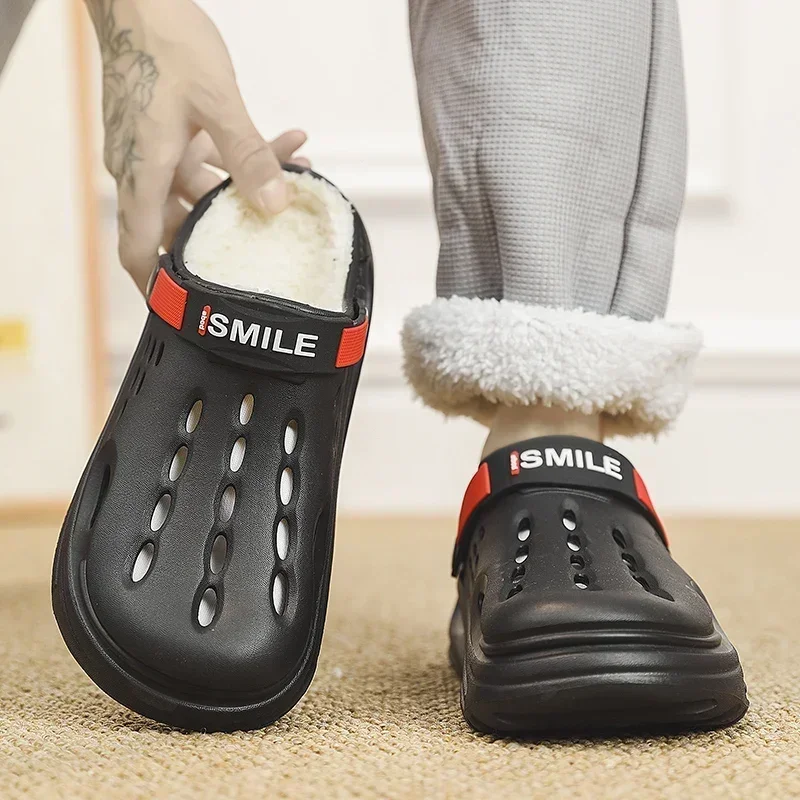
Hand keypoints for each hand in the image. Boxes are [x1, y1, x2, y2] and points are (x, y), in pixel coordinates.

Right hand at [86, 0, 308, 291]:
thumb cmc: (163, 41)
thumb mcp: (216, 102)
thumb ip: (248, 156)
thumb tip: (274, 204)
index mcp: (142, 173)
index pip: (140, 249)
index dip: (158, 285)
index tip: (182, 310)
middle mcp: (142, 170)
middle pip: (182, 224)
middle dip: (229, 231)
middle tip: (271, 240)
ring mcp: (153, 150)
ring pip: (202, 189)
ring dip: (246, 187)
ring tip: (296, 178)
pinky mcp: (165, 132)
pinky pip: (205, 159)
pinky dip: (240, 157)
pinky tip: (286, 144)